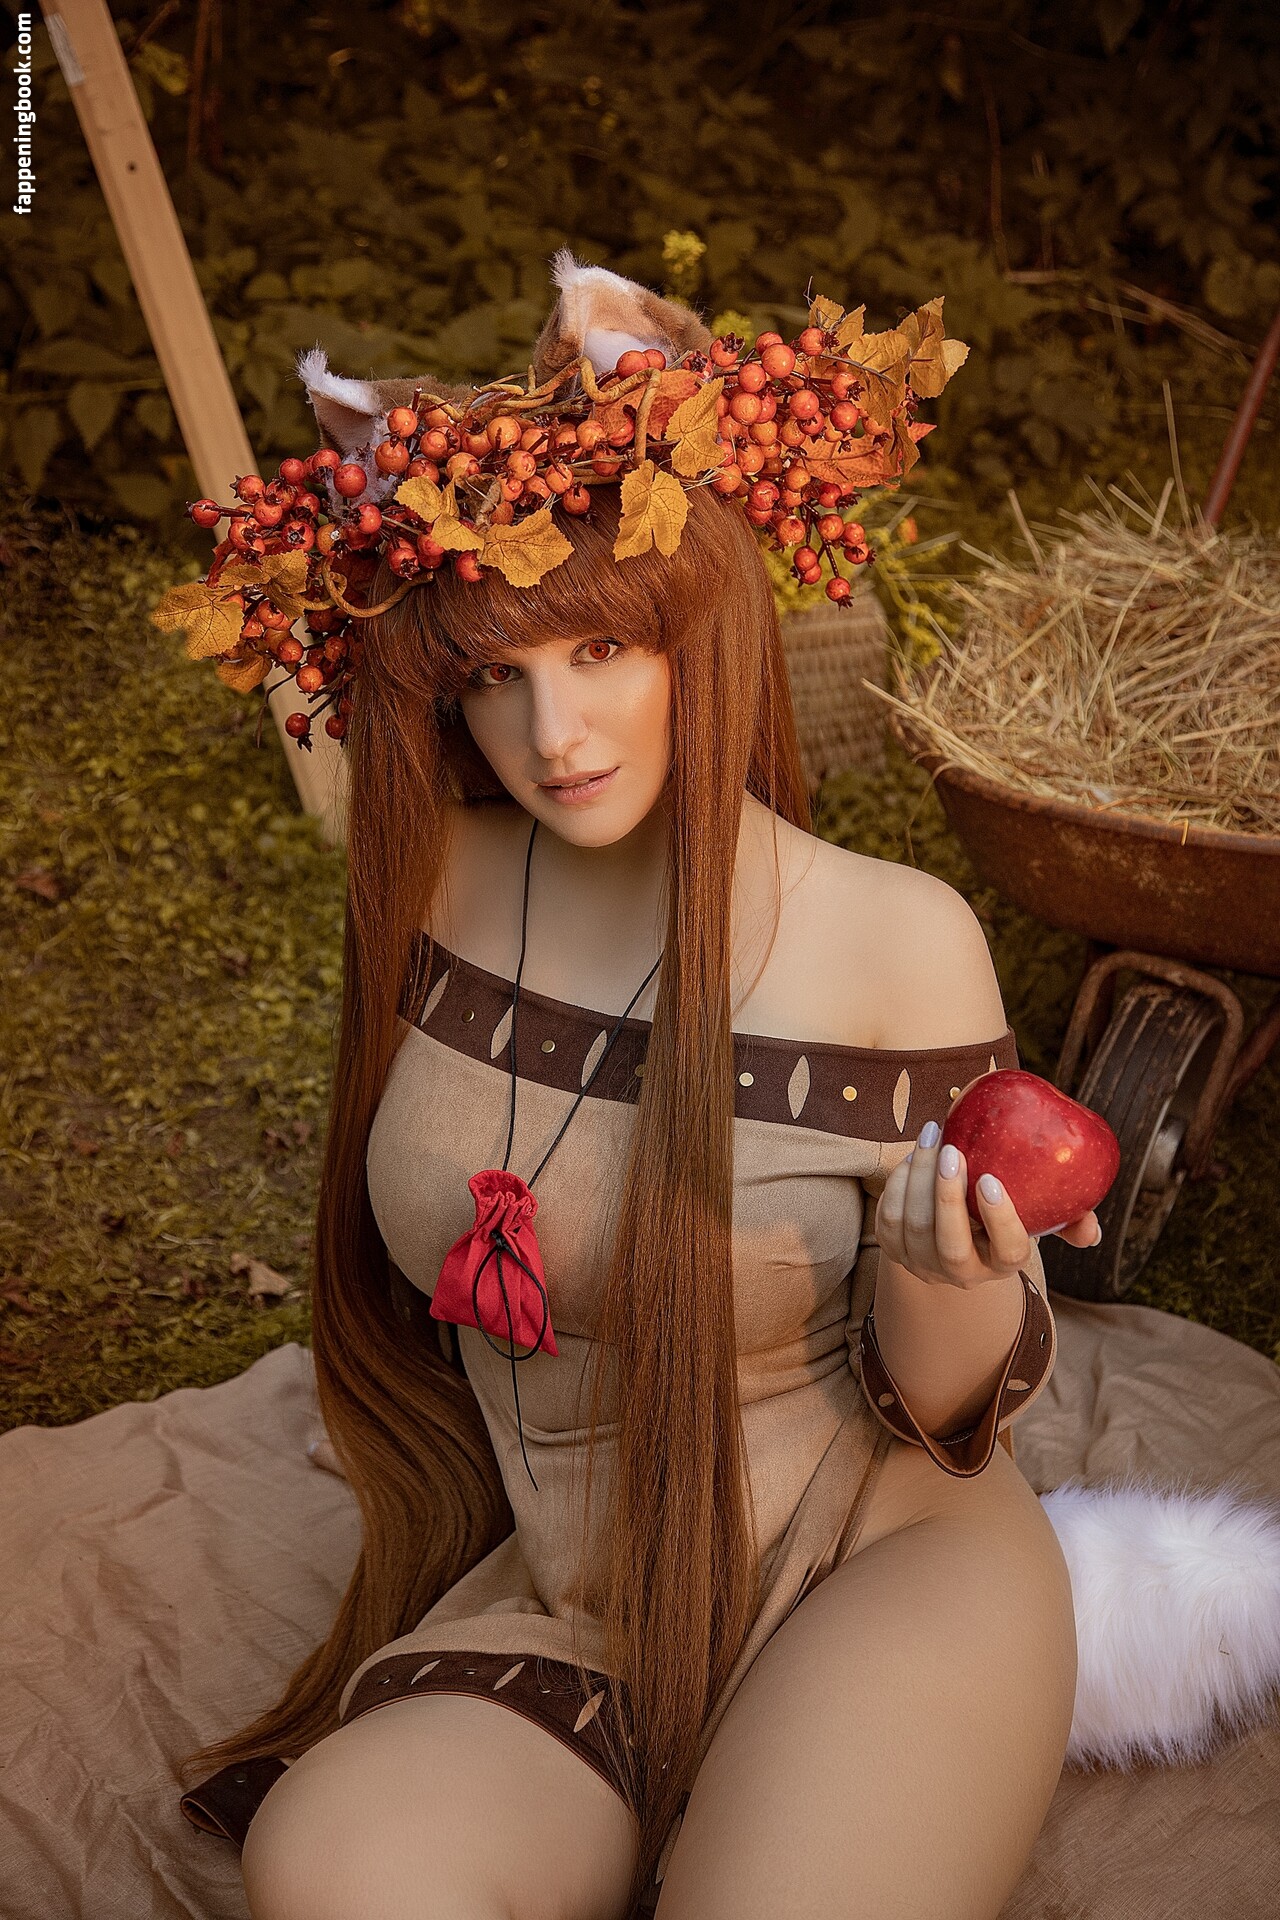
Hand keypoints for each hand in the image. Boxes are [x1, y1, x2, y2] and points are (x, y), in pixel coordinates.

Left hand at [874, 1120, 1101, 1290]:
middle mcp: (962, 1272)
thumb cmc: (1001, 1216)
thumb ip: (1066, 1220)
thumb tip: (1092, 1231)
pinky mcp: (894, 1250)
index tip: (991, 1179)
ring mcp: (923, 1264)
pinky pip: (889, 1217)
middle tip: (951, 1150)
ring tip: (932, 1136)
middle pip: (950, 1244)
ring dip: (919, 1177)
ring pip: (914, 1226)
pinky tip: (915, 1151)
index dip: (1000, 1219)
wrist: (950, 1235)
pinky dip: (899, 1181)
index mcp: (1002, 1263)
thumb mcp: (1035, 1219)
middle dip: (947, 1196)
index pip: (1007, 1252)